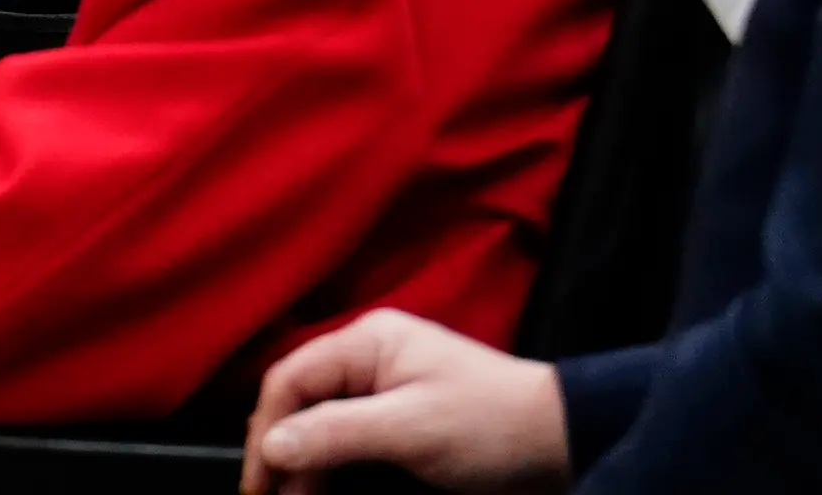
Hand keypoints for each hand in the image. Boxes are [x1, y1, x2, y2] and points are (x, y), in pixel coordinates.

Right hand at [243, 309, 569, 493]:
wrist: (563, 444)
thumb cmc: (493, 426)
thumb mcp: (411, 430)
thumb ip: (337, 433)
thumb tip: (271, 445)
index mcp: (368, 343)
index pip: (290, 378)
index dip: (265, 430)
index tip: (258, 484)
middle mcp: (369, 360)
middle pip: (300, 402)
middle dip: (282, 453)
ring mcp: (385, 391)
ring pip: (321, 424)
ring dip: (305, 466)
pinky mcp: (400, 423)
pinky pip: (348, 440)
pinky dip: (332, 469)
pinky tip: (324, 492)